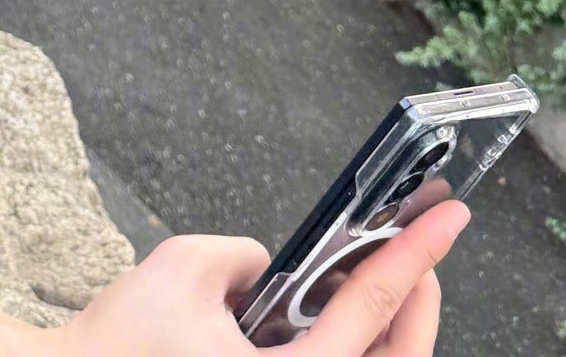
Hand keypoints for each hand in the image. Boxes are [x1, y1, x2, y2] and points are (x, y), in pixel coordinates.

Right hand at [54, 200, 466, 355]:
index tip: (445, 222)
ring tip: (385, 282)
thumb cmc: (119, 341)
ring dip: (381, 334)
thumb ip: (245, 258)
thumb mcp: (184, 264)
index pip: (372, 310)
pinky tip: (333, 320)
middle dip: (417, 305)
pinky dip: (342, 350)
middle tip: (422, 255)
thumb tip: (270, 274)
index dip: (414, 256)